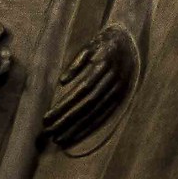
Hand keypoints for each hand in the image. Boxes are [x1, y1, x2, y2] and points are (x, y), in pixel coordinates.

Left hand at [44, 26, 138, 147]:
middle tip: (49, 132)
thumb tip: (62, 81)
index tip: (47, 117)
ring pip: (96, 113)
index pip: (82, 90)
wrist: (130, 39)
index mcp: (104, 64)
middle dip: (67, 120)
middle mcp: (114, 80)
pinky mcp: (121, 97)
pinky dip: (90, 127)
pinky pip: (105, 116)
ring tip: (59, 139)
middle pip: (88, 105)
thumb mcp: (90, 45)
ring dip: (76, 128)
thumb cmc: (103, 42)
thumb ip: (76, 62)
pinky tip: (77, 135)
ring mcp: (119, 90)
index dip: (64, 106)